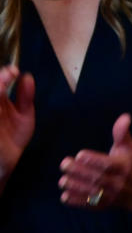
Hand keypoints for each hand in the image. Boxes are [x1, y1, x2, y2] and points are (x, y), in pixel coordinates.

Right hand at [0, 65, 35, 183]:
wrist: (6, 161)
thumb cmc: (12, 136)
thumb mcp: (23, 114)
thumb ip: (24, 96)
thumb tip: (27, 77)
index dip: (4, 75)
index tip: (14, 70)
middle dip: (0, 81)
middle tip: (9, 73)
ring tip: (3, 86)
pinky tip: (1, 96)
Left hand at [59, 114, 131, 209]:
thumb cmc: (128, 164)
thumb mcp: (127, 147)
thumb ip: (121, 133)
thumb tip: (125, 116)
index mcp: (124, 167)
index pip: (109, 165)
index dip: (94, 160)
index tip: (79, 154)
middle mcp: (119, 183)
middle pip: (98, 179)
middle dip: (80, 172)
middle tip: (64, 164)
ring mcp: (112, 196)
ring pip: (93, 193)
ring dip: (76, 187)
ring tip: (62, 180)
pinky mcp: (105, 206)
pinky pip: (91, 205)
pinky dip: (78, 202)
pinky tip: (65, 197)